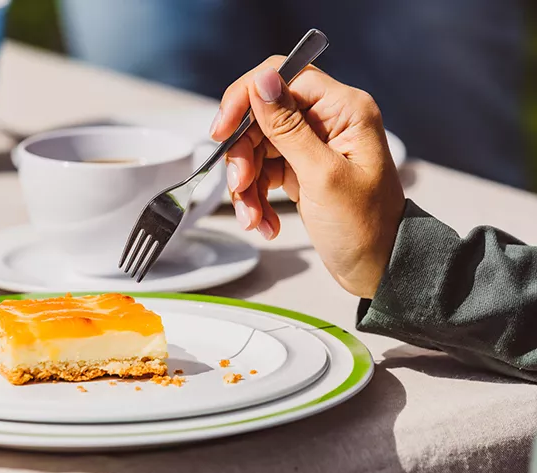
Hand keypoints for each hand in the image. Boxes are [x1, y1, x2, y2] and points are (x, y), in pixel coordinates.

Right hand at [210, 57, 405, 298]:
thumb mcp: (323, 176)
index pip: (281, 77)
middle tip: (239, 186)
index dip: (245, 99)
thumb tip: (261, 81)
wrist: (378, 268)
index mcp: (343, 109)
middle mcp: (327, 119)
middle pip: (262, 116)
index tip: (222, 131)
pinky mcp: (300, 168)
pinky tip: (263, 223)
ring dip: (246, 184)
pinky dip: (256, 198)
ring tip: (253, 218)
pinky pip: (263, 171)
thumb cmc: (365, 227)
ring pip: (256, 147)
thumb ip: (288, 127)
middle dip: (243, 154)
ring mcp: (312, 145)